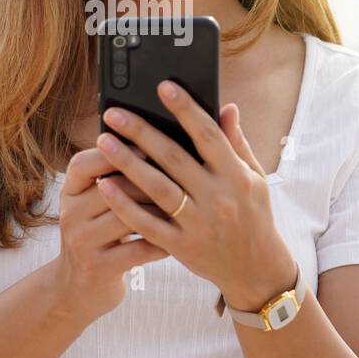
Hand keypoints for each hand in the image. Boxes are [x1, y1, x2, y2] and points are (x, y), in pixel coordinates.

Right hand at [55, 144, 170, 321]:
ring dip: (160, 211)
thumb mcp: (93, 204)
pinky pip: (138, 250)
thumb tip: (155, 142)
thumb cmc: (99, 234)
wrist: (77, 288)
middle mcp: (70, 215)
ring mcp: (82, 243)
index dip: (112, 153)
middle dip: (151, 182)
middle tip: (185, 175)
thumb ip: (115, 176)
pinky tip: (178, 239)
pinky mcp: (98, 268)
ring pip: (128, 218)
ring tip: (186, 205)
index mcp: (70, 192)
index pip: (84, 164)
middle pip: (114, 188)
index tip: (144, 146)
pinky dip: (160, 243)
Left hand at [94, 81, 295, 312]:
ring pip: (156, 188)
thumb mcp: (254, 178)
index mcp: (236, 176)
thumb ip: (237, 143)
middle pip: (173, 158)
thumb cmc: (254, 216)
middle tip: (114, 114)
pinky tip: (105, 185)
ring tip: (102, 141)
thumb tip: (227, 107)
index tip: (163, 87)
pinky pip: (147, 223)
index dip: (185, 109)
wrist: (256, 270)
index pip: (208, 135)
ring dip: (126, 163)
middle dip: (141, 132)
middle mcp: (217, 198)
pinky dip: (124, 204)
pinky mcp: (181, 246)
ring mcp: (197, 224)